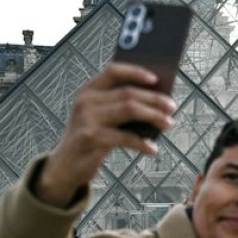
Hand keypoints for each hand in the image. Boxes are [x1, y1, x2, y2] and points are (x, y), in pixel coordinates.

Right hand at [36, 63, 176, 206]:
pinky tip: (153, 149)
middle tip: (172, 107)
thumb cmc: (91, 138)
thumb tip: (158, 102)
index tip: (156, 79)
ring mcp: (87, 119)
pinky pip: (124, 137)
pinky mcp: (90, 138)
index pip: (113, 71)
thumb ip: (121, 106)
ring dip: (153, 116)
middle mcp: (86, 101)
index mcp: (89, 91)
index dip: (135, 72)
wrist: (65, 165)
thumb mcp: (101, 118)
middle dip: (154, 99)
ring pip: (129, 110)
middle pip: (128, 93)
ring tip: (169, 124)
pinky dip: (142, 143)